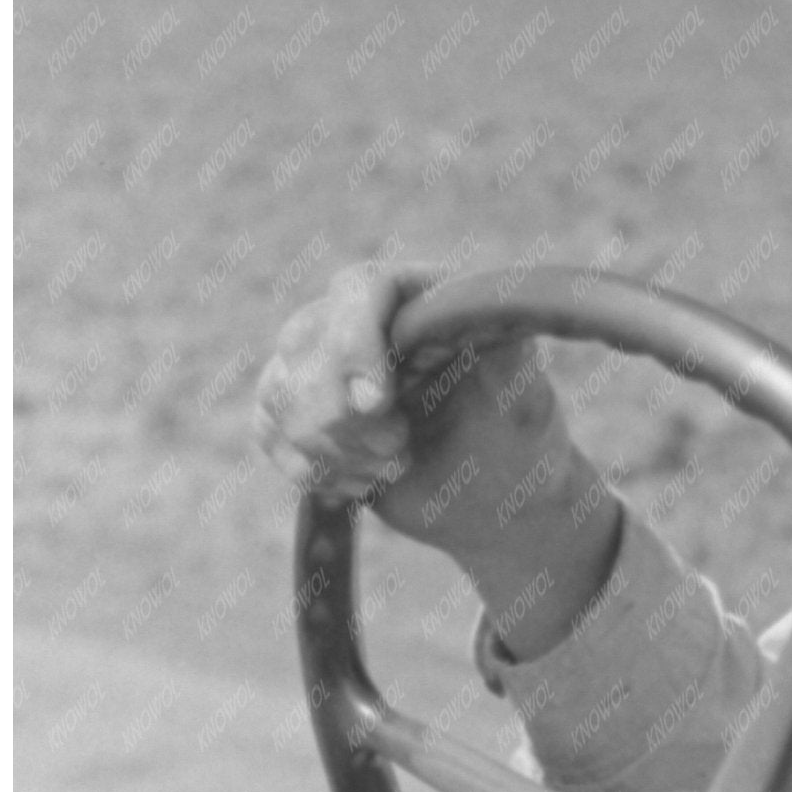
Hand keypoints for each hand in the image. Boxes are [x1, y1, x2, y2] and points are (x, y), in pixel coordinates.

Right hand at [252, 263, 621, 659]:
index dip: (353, 341)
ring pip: (279, 390)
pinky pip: (266, 428)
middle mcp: (366, 318)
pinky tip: (360, 484)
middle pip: (303, 340)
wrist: (495, 503)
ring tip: (393, 467)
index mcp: (422, 297)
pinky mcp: (303, 408)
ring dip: (331, 447)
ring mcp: (326, 362)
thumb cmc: (519, 443)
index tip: (375, 403)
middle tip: (401, 450)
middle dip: (345, 415)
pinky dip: (309, 466)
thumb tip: (489, 310)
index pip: (360, 287)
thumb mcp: (524, 399)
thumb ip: (507, 355)